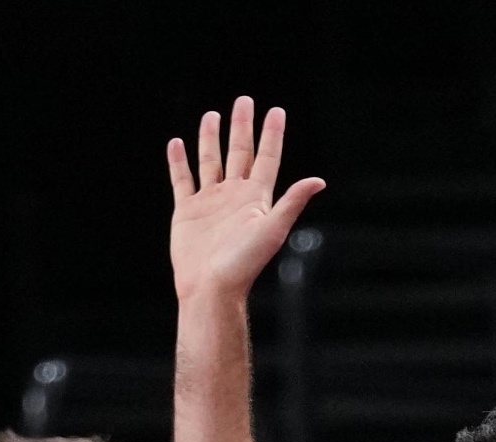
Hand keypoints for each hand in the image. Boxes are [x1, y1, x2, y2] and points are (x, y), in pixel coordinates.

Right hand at [169, 97, 326, 304]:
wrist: (211, 287)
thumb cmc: (244, 263)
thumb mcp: (273, 229)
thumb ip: (292, 202)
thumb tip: (318, 181)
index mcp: (256, 198)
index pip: (267, 158)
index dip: (272, 135)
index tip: (276, 111)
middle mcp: (234, 196)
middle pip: (239, 152)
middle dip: (242, 126)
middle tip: (244, 100)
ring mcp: (210, 202)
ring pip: (211, 161)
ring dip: (211, 138)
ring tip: (212, 115)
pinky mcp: (187, 210)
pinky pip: (182, 180)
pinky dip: (179, 162)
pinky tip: (177, 143)